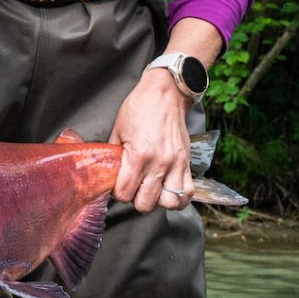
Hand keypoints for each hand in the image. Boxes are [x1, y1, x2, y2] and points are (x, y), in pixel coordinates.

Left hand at [107, 66, 193, 213]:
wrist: (165, 93)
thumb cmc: (139, 108)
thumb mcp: (118, 130)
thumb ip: (115, 156)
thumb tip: (109, 175)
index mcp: (138, 155)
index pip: (124, 193)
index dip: (117, 192)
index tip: (118, 184)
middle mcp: (159, 163)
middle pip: (145, 204)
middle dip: (135, 199)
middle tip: (133, 187)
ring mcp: (176, 164)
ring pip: (169, 203)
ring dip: (157, 201)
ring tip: (151, 190)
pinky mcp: (187, 163)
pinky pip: (188, 193)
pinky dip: (179, 199)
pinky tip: (168, 191)